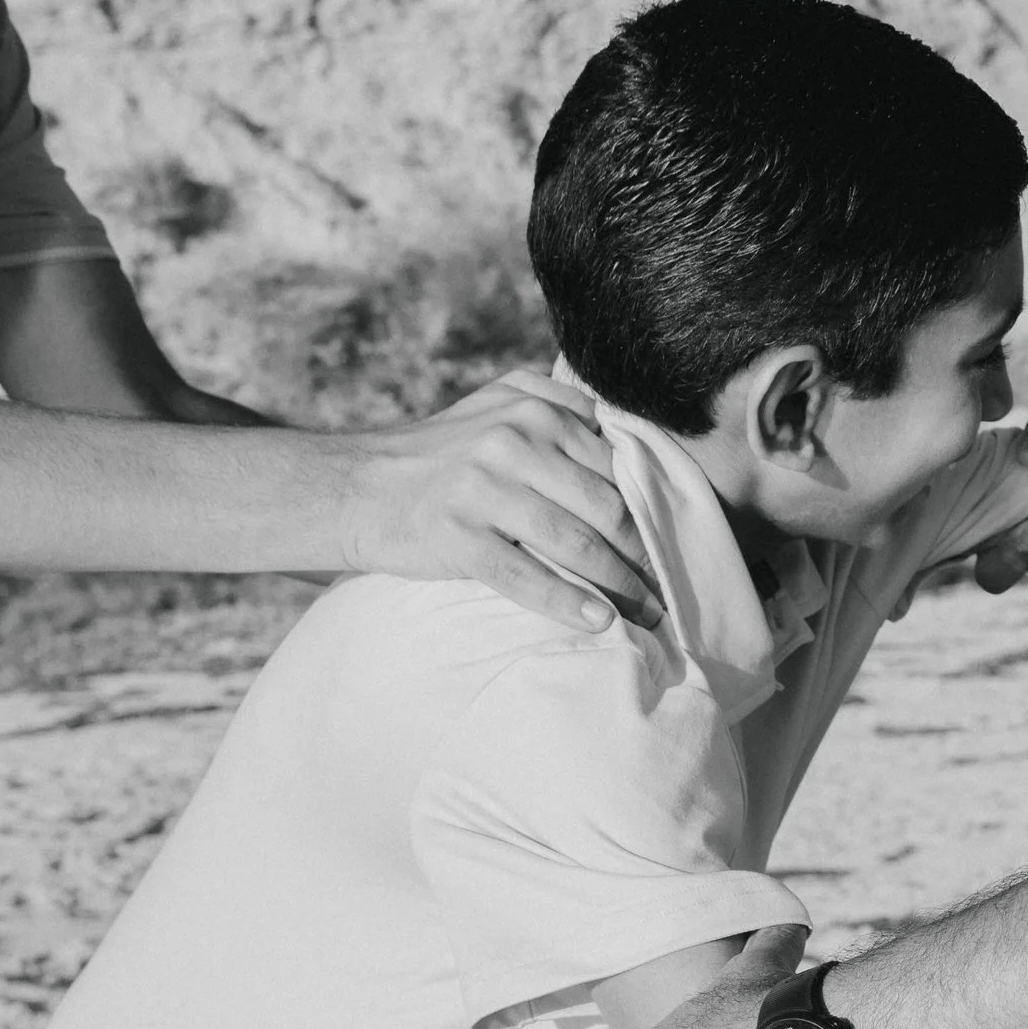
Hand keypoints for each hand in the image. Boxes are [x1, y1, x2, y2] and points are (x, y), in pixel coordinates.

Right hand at [340, 370, 662, 632]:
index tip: (670, 544)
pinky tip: (600, 622)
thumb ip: (559, 408)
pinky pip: (527, 576)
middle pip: (605, 505)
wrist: (357, 486)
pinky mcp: (458, 534)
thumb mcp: (498, 405)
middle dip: (643, 554)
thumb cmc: (441, 455)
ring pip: (575, 542)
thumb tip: (633, 446)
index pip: (614, 464)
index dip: (648, 509)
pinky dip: (569, 602)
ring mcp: (483, 486)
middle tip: (667, 590)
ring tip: (648, 615)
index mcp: (534, 406)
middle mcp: (513, 439)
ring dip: (620, 586)